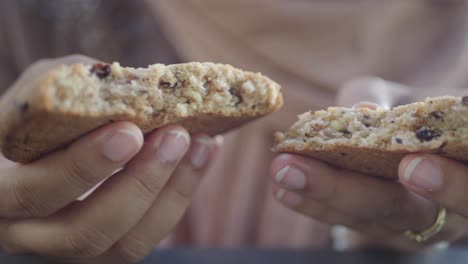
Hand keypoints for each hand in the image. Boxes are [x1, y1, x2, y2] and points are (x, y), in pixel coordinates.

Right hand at [0, 56, 222, 262]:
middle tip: (175, 136)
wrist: (45, 149)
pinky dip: (181, 195)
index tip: (130, 129)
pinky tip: (203, 152)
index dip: (84, 166)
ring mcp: (71, 249)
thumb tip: (131, 85)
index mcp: (2, 192)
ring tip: (200, 143)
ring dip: (170, 193)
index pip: (36, 190)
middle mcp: (30, 233)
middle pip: (84, 231)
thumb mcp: (39, 97)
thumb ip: (69, 89)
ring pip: (124, 245)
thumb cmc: (39, 119)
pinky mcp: (106, 250)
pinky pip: (147, 236)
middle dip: (139, 183)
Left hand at [270, 77, 467, 250]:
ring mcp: (410, 229)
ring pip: (367, 220)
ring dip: (318, 197)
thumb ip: (389, 101)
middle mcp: (444, 214)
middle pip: (401, 211)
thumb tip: (362, 111)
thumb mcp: (415, 100)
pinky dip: (315, 205)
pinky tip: (283, 190)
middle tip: (294, 169)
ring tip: (280, 174)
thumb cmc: (422, 118)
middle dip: (344, 190)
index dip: (449, 184)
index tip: (411, 166)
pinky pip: (348, 222)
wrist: (423, 145)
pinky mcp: (382, 231)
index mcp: (466, 174)